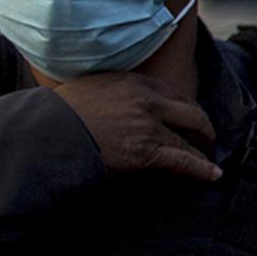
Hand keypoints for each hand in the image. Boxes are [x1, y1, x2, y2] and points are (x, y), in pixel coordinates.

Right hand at [51, 73, 221, 181]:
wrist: (44, 134)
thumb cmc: (56, 115)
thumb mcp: (89, 88)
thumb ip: (113, 92)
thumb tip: (120, 104)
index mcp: (133, 81)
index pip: (173, 92)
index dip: (184, 108)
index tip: (187, 116)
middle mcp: (147, 100)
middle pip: (191, 112)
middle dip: (202, 127)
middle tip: (206, 137)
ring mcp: (149, 126)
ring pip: (188, 139)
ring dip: (201, 150)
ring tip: (208, 157)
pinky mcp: (146, 152)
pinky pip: (183, 161)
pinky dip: (201, 169)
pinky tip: (212, 174)